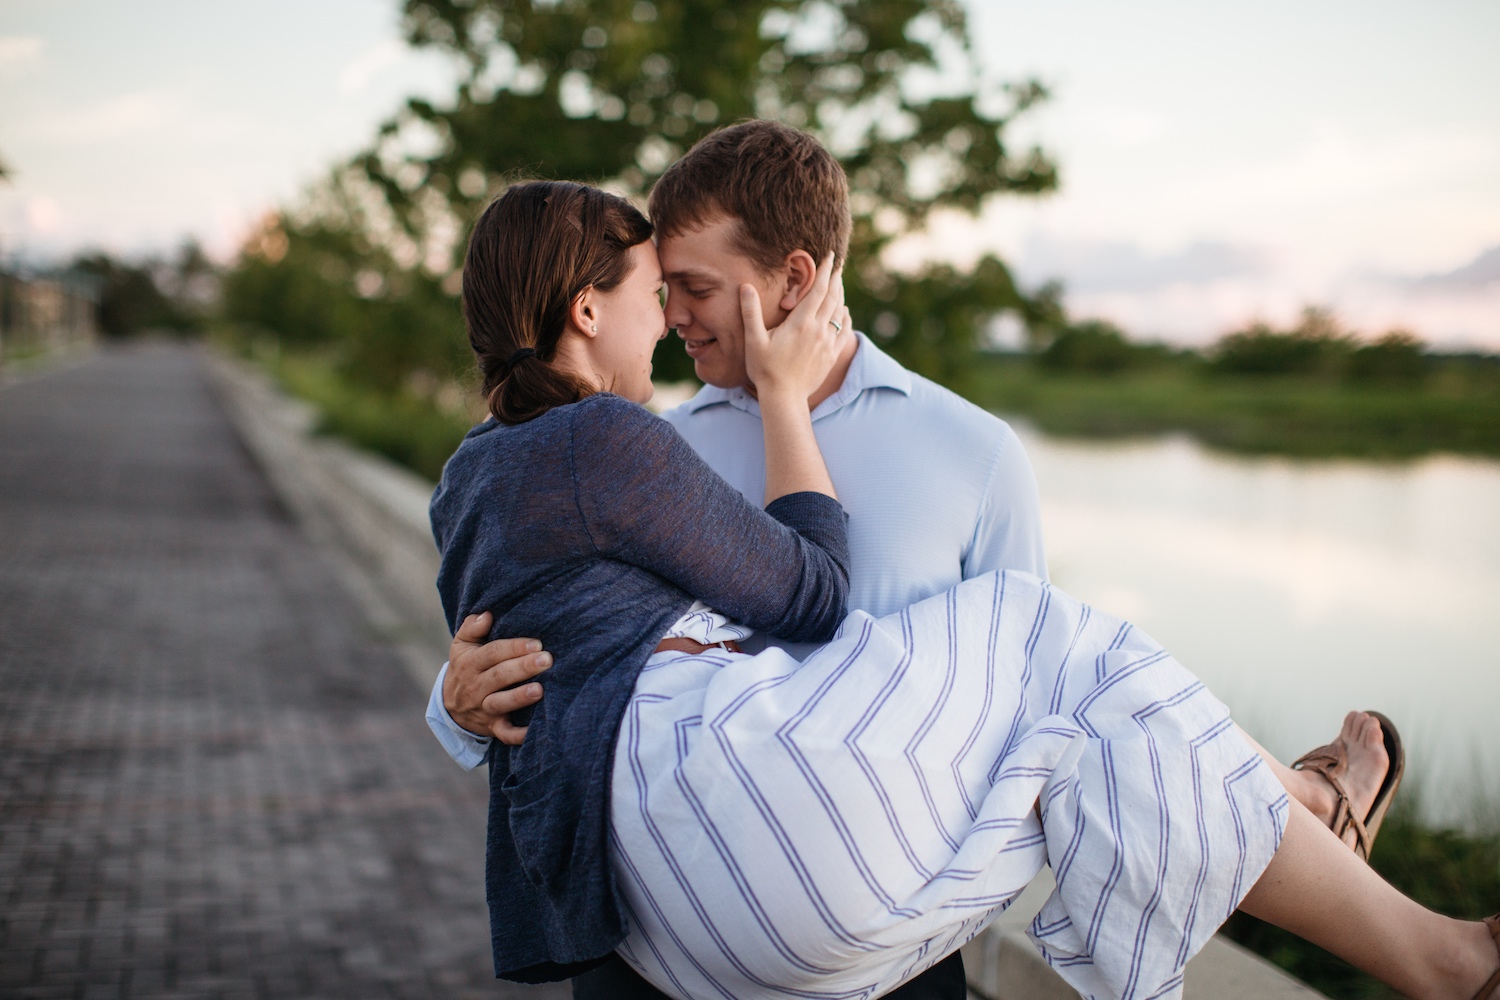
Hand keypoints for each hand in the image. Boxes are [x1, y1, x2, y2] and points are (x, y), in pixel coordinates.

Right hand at [443, 611, 551, 744]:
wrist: (450, 705)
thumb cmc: (465, 666)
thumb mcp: (461, 645)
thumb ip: (472, 627)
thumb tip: (487, 614)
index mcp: (471, 664)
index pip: (493, 653)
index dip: (514, 647)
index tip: (536, 643)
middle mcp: (476, 686)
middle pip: (500, 676)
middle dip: (523, 668)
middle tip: (547, 660)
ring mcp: (484, 708)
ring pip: (501, 703)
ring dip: (519, 697)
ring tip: (540, 690)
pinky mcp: (492, 726)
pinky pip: (504, 733)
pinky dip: (518, 735)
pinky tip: (534, 730)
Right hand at [741, 253, 847, 403]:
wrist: (785, 398)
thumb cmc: (765, 370)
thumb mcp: (754, 340)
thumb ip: (751, 312)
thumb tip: (746, 286)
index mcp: (801, 323)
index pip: (818, 289)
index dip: (825, 270)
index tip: (830, 256)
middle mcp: (818, 330)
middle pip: (832, 297)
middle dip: (835, 278)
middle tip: (837, 264)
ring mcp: (827, 343)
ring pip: (839, 312)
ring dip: (840, 295)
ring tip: (838, 283)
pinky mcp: (831, 355)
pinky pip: (844, 331)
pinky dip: (845, 317)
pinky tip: (844, 312)